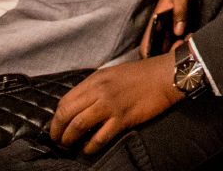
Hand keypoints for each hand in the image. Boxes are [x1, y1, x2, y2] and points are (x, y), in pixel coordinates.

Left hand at [49, 55, 182, 154]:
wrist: (165, 76)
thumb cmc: (142, 74)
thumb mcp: (113, 74)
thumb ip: (96, 87)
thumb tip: (81, 104)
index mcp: (96, 79)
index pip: (66, 100)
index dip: (57, 117)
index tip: (58, 126)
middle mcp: (99, 91)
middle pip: (67, 113)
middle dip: (57, 131)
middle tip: (58, 140)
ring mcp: (111, 105)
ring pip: (78, 125)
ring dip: (69, 139)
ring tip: (69, 146)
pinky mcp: (123, 118)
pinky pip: (100, 137)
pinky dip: (90, 147)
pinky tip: (88, 149)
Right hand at [140, 0, 205, 57]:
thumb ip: (180, 10)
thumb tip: (178, 31)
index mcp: (156, 19)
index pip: (146, 44)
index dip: (150, 56)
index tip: (163, 60)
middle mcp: (161, 26)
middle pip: (158, 50)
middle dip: (168, 55)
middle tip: (182, 48)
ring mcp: (172, 27)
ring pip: (170, 47)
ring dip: (177, 50)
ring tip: (188, 43)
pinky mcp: (182, 26)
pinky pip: (180, 40)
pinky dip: (185, 44)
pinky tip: (193, 39)